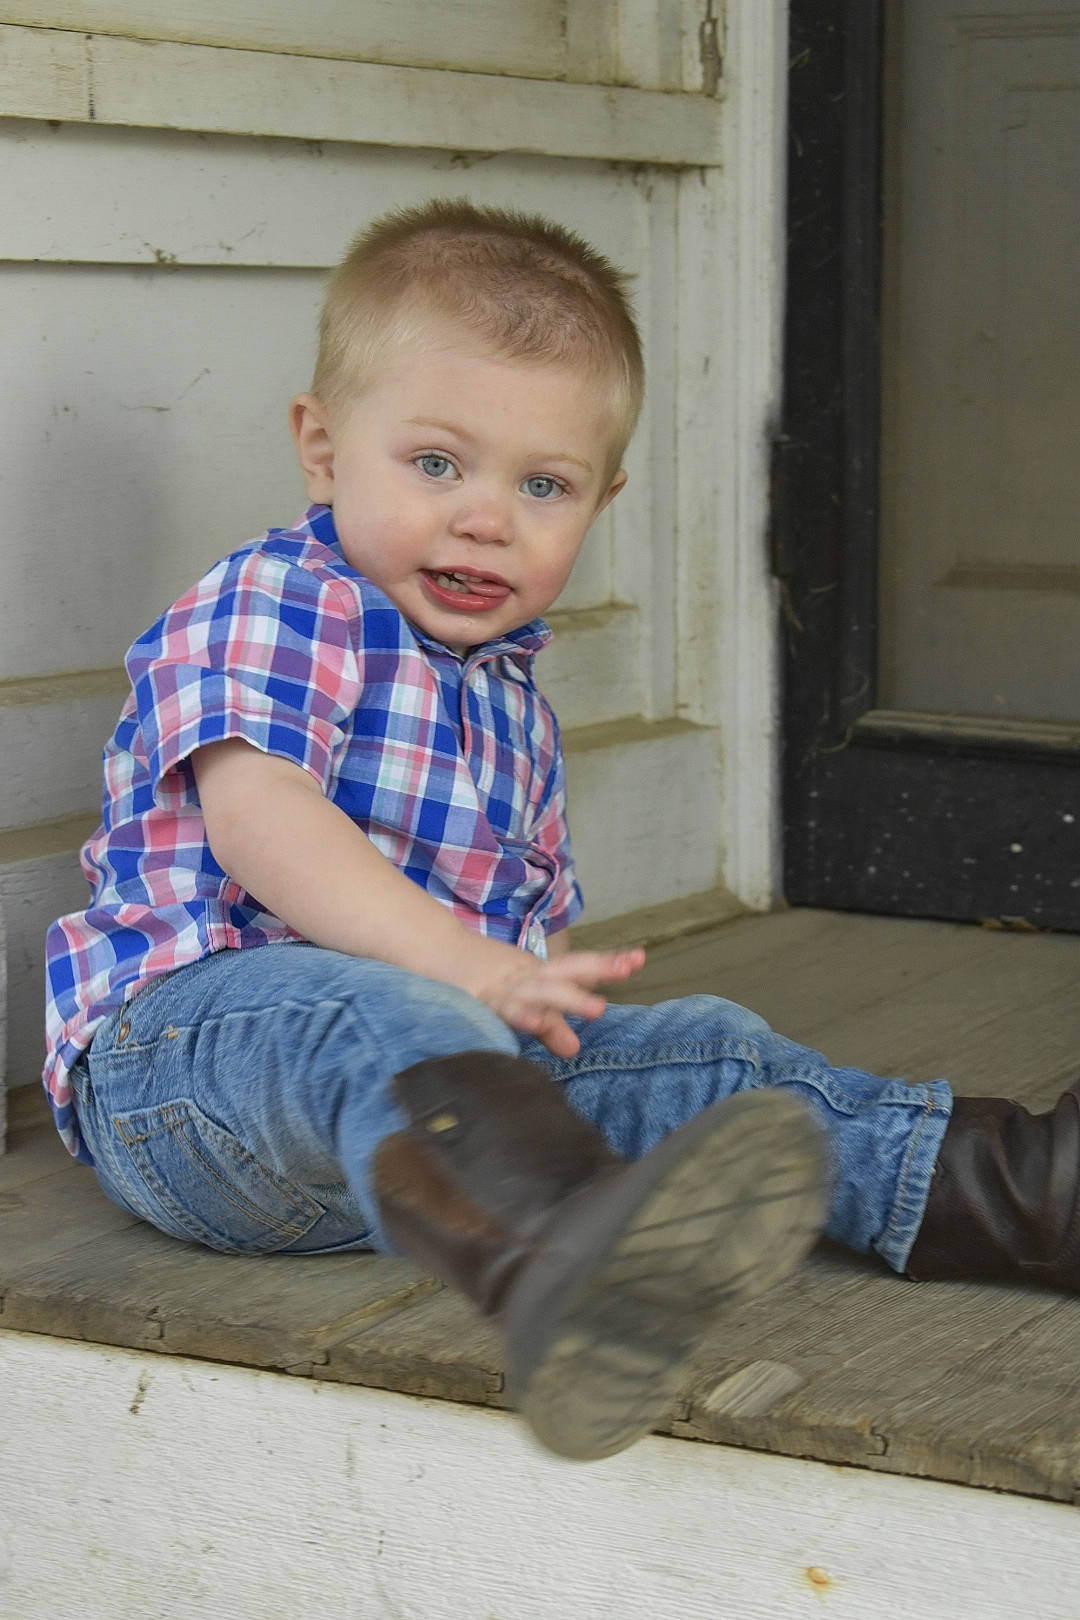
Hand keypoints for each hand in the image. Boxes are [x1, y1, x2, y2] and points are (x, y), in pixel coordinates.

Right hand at [450, 936, 645, 1058]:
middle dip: (598, 970)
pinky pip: (504, 1009)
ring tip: (599, 1008)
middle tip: (628, 969)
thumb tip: (574, 1049)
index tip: (638, 959)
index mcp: (537, 974)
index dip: (607, 964)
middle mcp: (525, 977)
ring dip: (569, 998)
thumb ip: (548, 1024)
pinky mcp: (481, 1001)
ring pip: (541, 990)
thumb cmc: (481, 981)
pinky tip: (535, 1023)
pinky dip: (520, 1015)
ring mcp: (504, 988)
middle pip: (566, 971)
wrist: (431, 953)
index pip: (577, 967)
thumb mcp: (519, 1001)